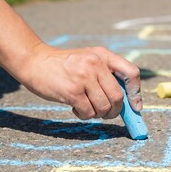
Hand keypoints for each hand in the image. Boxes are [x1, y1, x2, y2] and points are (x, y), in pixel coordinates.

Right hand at [18, 44, 141, 119]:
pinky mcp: (72, 91)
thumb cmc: (65, 66)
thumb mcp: (89, 59)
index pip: (132, 73)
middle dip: (115, 111)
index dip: (136, 93)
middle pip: (118, 96)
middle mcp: (96, 64)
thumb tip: (127, 102)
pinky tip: (76, 109)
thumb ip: (107, 74)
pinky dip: (85, 116)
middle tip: (107, 114)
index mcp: (104, 55)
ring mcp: (84, 78)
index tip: (136, 107)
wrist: (34, 61)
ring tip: (87, 109)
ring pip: (104, 107)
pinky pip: (88, 112)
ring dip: (98, 114)